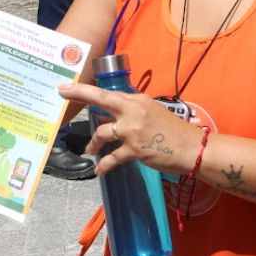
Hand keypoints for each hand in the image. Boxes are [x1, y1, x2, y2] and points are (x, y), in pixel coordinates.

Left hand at [57, 82, 198, 175]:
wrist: (193, 148)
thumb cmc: (174, 131)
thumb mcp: (152, 112)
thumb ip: (131, 111)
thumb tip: (110, 116)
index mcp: (137, 100)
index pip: (107, 93)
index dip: (85, 89)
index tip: (67, 86)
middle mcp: (133, 111)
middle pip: (101, 100)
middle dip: (79, 95)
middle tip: (61, 92)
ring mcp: (133, 130)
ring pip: (102, 133)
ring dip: (93, 144)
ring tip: (90, 151)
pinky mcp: (135, 150)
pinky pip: (112, 158)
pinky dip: (104, 165)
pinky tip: (100, 170)